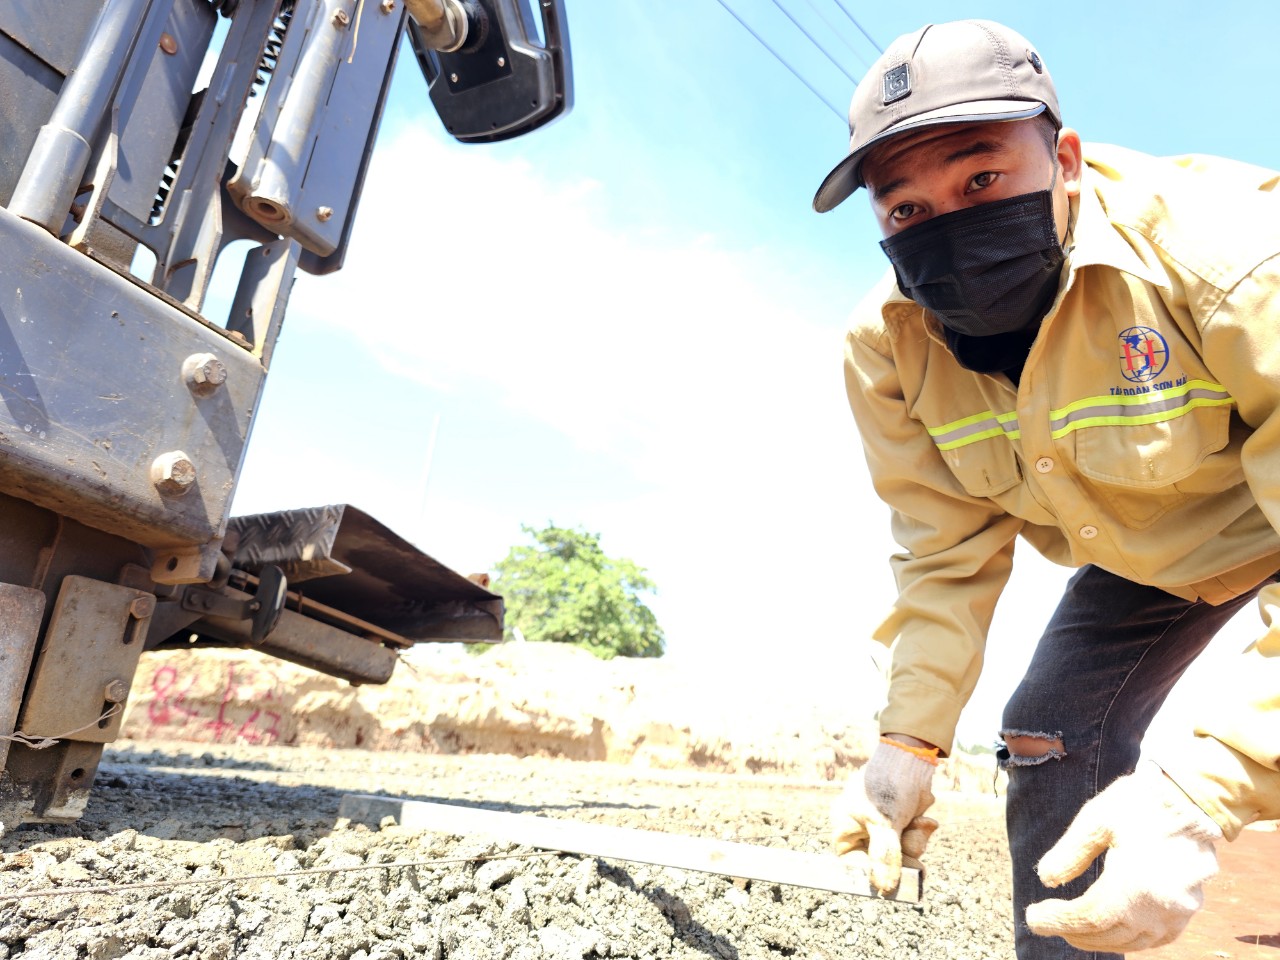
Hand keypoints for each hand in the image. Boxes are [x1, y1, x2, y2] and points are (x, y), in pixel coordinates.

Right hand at [831, 738, 937, 893]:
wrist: (911, 758)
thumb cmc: (887, 785)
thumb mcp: (884, 823)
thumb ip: (884, 856)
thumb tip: (884, 888)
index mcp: (845, 827)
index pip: (851, 863)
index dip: (870, 875)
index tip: (890, 887)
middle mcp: (861, 828)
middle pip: (879, 862)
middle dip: (901, 859)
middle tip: (917, 865)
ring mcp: (882, 825)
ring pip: (900, 852)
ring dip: (914, 843)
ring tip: (919, 825)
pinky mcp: (900, 820)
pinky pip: (911, 839)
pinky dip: (919, 832)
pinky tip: (925, 819)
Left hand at [1025, 761, 1222, 951]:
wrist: (1193, 796)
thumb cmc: (1140, 802)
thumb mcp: (1096, 819)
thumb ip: (1069, 853)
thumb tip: (1045, 879)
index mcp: (1135, 884)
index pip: (1088, 917)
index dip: (1058, 920)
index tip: (1033, 917)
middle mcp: (1160, 906)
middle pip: (1109, 933)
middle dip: (1074, 932)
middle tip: (1047, 923)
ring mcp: (1179, 911)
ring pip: (1133, 941)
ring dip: (1100, 940)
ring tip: (1073, 931)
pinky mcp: (1190, 908)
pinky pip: (1158, 938)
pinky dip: (1131, 939)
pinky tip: (1113, 931)